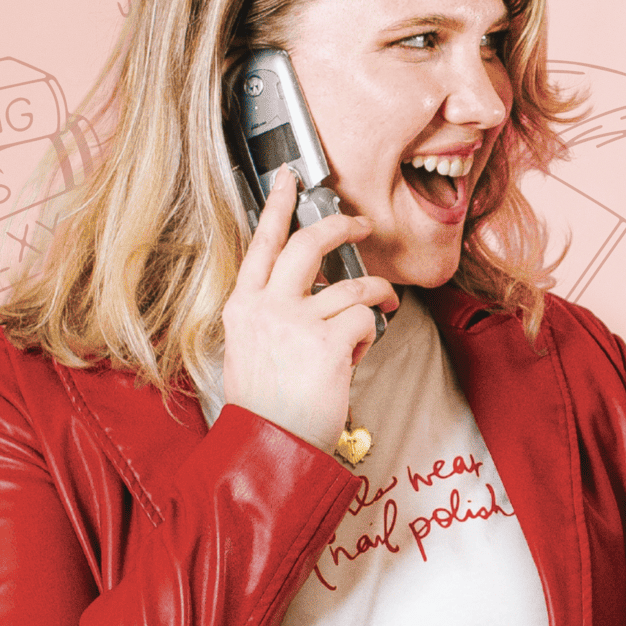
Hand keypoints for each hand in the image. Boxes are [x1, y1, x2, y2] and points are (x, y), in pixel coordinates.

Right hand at [221, 167, 398, 451]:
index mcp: (243, 307)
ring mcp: (296, 323)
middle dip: (342, 227)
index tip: (291, 179)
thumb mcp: (251, 350)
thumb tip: (311, 293)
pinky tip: (357, 354)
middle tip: (362, 225)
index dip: (279, 206)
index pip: (263, 243)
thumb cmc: (267, 406)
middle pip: (309, 244)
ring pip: (353, 286)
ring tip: (381, 307)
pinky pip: (365, 320)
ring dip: (376, 294)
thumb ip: (273, 315)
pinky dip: (370, 334)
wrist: (271, 446)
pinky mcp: (327, 343)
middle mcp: (266, 308)